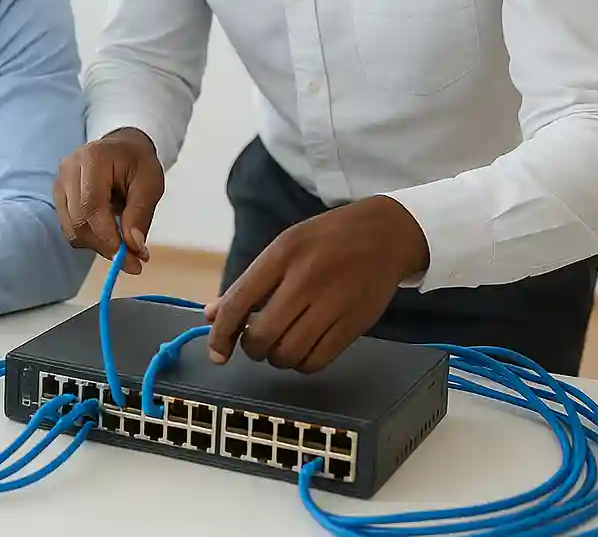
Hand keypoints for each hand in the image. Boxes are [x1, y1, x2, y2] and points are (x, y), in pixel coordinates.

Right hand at [52, 128, 164, 272]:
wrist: (122, 148)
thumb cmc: (138, 162)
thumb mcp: (151, 183)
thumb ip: (141, 213)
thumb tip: (133, 247)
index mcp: (92, 158)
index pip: (92, 206)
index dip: (108, 237)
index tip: (131, 260)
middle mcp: (69, 169)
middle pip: (79, 220)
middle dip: (106, 247)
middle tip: (133, 261)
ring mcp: (59, 182)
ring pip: (72, 229)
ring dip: (98, 245)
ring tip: (124, 245)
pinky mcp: (58, 196)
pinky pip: (70, 228)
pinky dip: (90, 239)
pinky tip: (109, 234)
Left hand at [204, 195, 429, 372]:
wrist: (385, 234)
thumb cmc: (326, 240)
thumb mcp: (284, 247)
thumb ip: (248, 283)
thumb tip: (212, 315)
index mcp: (282, 254)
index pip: (239, 301)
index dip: (221, 333)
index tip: (216, 353)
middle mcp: (305, 279)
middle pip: (262, 336)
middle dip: (252, 348)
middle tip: (257, 341)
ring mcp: (332, 303)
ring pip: (288, 354)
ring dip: (277, 358)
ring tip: (281, 344)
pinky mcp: (354, 324)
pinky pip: (317, 361)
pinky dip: (302, 364)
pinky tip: (303, 350)